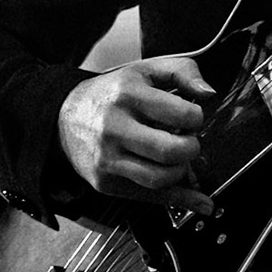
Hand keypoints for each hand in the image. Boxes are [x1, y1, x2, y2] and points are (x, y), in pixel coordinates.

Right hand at [57, 55, 215, 215]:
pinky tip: (198, 200)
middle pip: (171, 151)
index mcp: (128, 94)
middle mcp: (114, 127)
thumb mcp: (144, 71)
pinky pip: (150, 197)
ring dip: (182, 172)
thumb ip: (182, 71)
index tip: (191, 118)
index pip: (181, 114)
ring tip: (178, 159)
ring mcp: (108, 158)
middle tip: (187, 142)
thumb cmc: (110, 95)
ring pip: (161, 178)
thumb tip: (208, 93)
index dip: (196, 118)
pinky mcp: (105, 182)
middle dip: (192, 149)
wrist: (63, 117)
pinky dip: (180, 200)